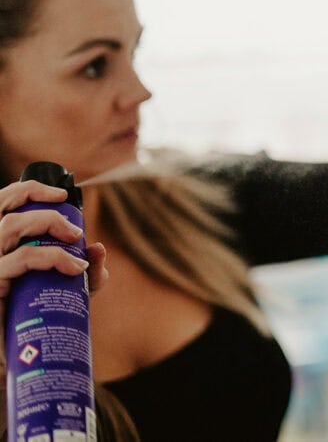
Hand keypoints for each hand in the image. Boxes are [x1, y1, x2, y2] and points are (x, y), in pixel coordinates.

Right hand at [0, 180, 109, 368]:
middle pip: (5, 211)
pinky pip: (20, 261)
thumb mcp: (68, 293)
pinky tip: (74, 267)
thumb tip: (98, 249)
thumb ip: (87, 273)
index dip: (26, 190)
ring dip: (48, 225)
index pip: (0, 203)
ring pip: (9, 227)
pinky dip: (52, 257)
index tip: (61, 195)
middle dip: (45, 211)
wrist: (17, 355)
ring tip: (76, 243)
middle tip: (76, 231)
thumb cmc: (37, 317)